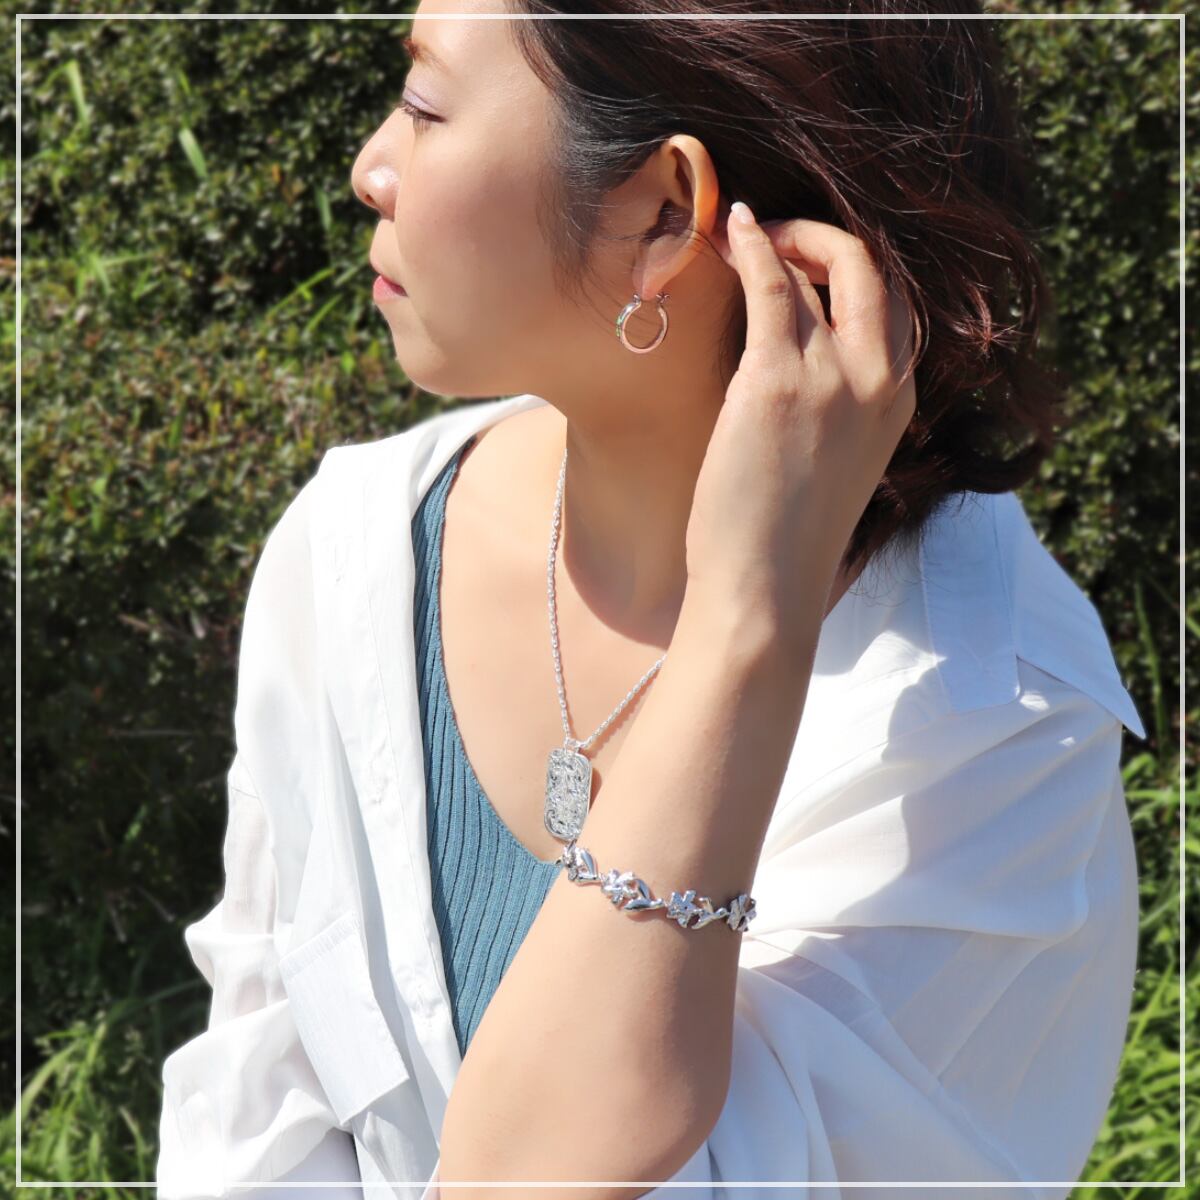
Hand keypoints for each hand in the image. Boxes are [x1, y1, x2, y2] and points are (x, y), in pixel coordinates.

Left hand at [683, 201, 917, 619]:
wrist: (764, 589)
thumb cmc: (786, 536)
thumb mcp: (837, 462)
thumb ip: (839, 406)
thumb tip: (801, 360)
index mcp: (897, 400)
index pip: (894, 303)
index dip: (852, 268)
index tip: (808, 262)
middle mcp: (878, 379)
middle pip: (870, 267)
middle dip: (823, 236)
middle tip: (777, 237)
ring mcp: (832, 377)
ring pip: (818, 268)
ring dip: (779, 237)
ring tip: (742, 233)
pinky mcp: (776, 381)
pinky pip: (771, 285)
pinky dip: (752, 246)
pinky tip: (731, 228)